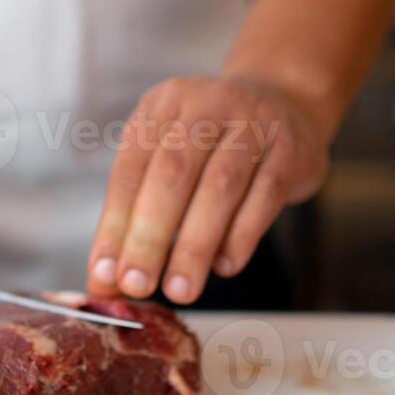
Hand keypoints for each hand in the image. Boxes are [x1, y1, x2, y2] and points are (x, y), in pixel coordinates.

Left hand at [86, 76, 329, 304]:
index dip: (114, 225)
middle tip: (137, 285)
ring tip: (180, 289)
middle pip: (172, 174)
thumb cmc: (213, 146)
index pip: (129, 169)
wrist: (287, 105)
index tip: (104, 274)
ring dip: (195, 245)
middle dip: (150, 236)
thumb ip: (136, 217)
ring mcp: (252, 123)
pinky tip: (224, 267)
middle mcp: (206, 105)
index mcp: (162, 105)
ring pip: (220, 186)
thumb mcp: (168, 163)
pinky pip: (265, 195)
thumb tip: (105, 282)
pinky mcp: (290, 149)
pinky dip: (242, 235)